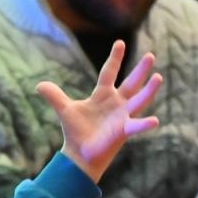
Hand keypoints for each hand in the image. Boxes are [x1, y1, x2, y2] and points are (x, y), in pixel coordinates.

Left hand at [36, 39, 161, 181]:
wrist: (79, 154)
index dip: (115, 58)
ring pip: (139, 101)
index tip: (120, 42)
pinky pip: (136, 126)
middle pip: (131, 83)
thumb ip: (54, 96)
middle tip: (150, 55)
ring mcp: (122, 117)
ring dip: (149, 90)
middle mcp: (116, 104)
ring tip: (158, 77)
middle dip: (140, 70)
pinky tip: (155, 120)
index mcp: (103, 95)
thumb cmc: (76, 132)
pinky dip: (145, 124)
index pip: (109, 72)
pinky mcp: (123, 131)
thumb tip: (38, 85)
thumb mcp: (64, 110)